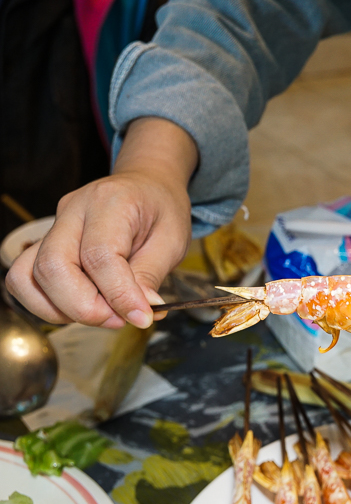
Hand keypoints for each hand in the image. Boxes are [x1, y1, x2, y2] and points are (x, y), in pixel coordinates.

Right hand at [5, 118, 196, 328]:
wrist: (147, 185)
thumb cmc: (161, 208)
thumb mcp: (173, 240)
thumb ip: (152, 275)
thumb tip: (140, 312)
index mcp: (111, 202)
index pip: (100, 256)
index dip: (119, 295)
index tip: (141, 317)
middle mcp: (73, 210)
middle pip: (53, 266)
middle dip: (84, 307)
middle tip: (120, 318)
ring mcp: (54, 225)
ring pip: (27, 276)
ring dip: (61, 309)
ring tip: (103, 313)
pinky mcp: (45, 241)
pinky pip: (25, 279)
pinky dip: (47, 303)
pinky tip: (82, 305)